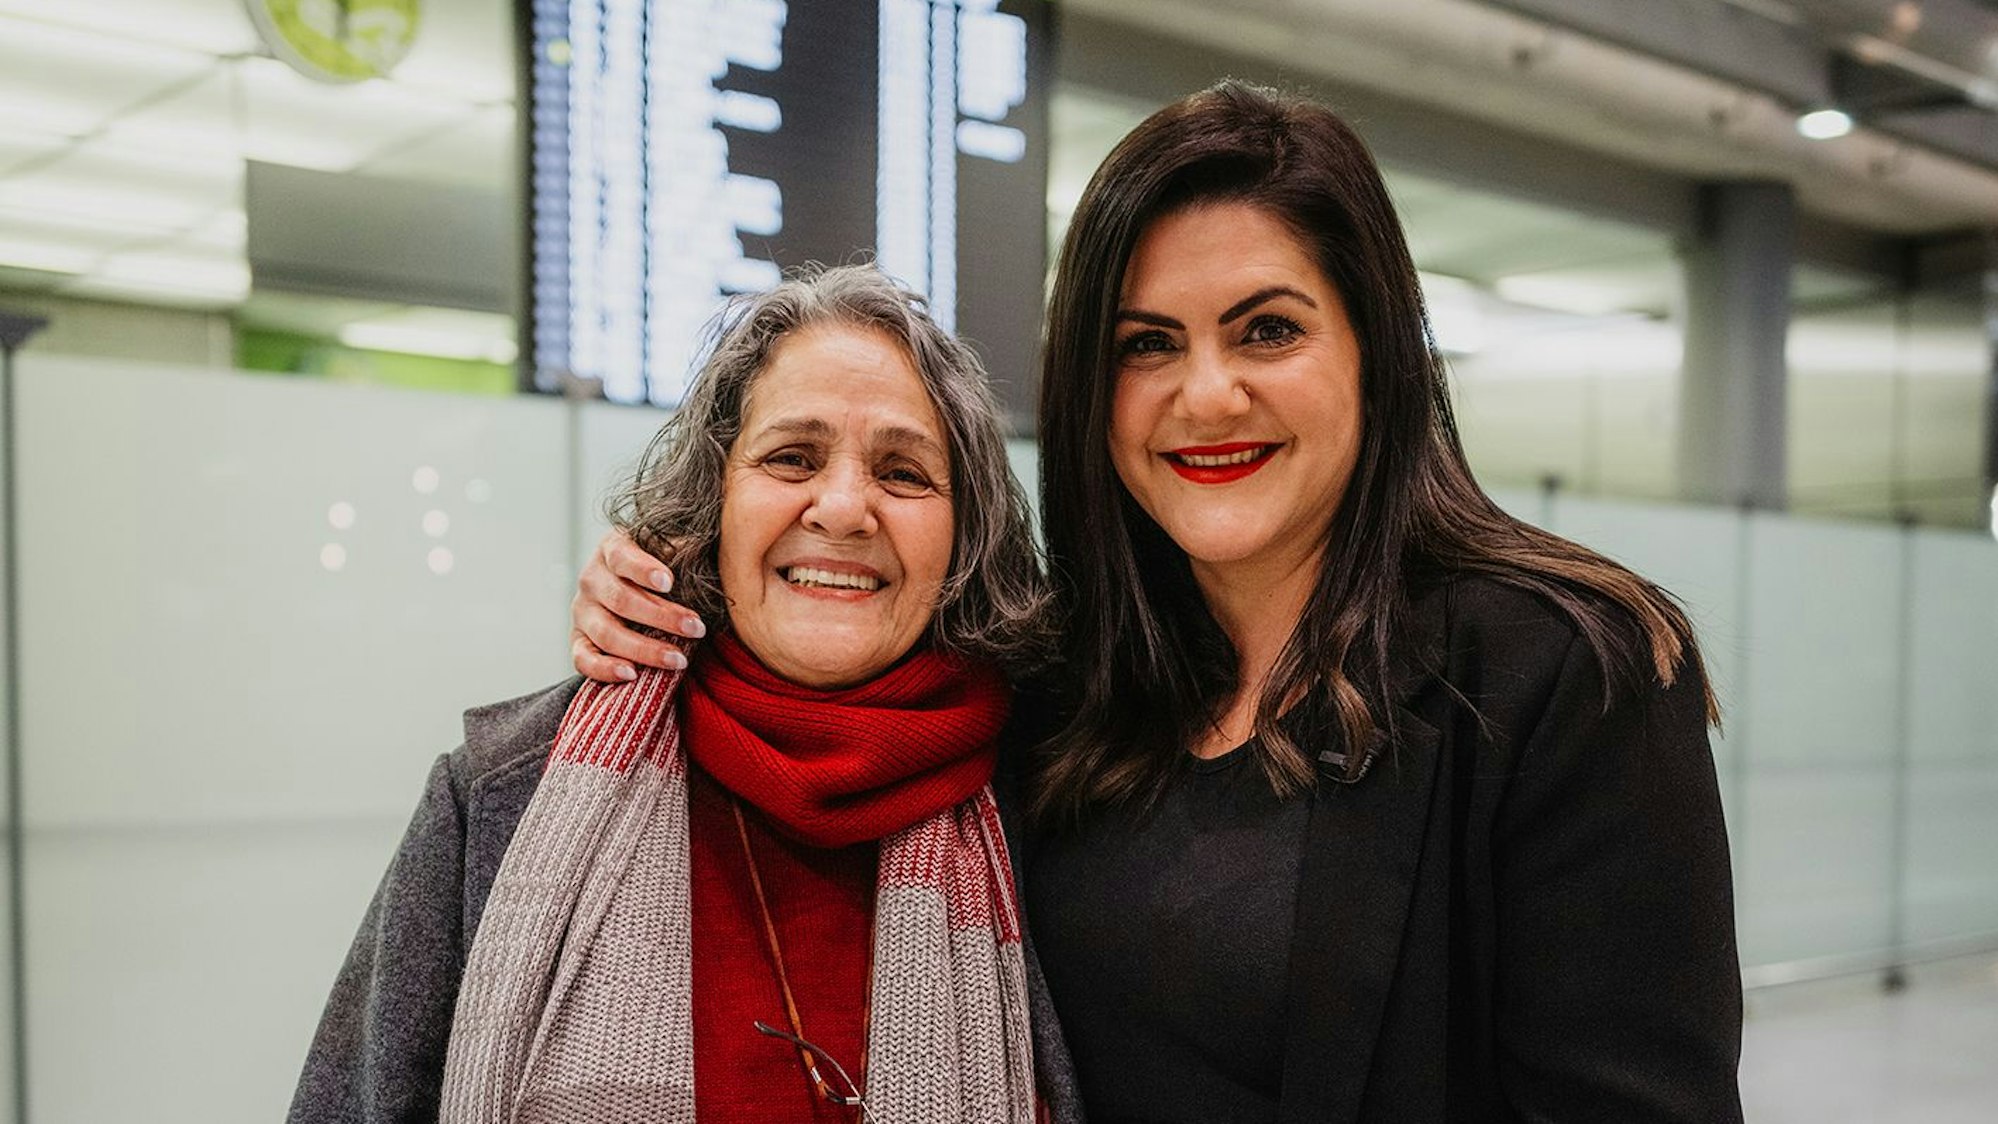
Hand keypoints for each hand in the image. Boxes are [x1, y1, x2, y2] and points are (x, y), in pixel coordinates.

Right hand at [569, 529, 706, 681]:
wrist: (622, 583)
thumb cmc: (657, 564)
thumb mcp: (665, 550)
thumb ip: (681, 550)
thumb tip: (709, 551)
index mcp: (611, 550)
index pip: (622, 557)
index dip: (644, 570)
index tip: (670, 582)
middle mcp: (591, 580)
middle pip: (621, 600)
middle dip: (662, 617)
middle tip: (697, 628)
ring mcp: (582, 612)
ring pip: (607, 633)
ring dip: (645, 649)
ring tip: (679, 660)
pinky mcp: (578, 641)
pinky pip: (583, 660)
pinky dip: (605, 669)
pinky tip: (632, 674)